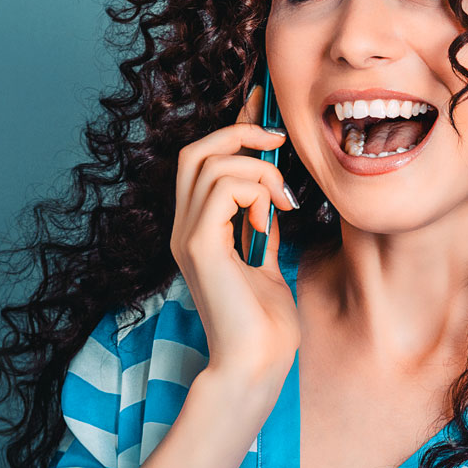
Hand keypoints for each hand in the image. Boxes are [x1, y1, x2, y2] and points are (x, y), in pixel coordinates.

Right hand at [170, 85, 299, 385]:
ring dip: (258, 170)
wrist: (258, 363)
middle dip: (241, 134)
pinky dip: (254, 191)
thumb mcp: (266, 257)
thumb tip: (271, 189)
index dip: (233, 127)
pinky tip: (271, 217)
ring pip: (210, 162)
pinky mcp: (198, 247)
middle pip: (197, 151)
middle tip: (279, 144)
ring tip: (283, 202)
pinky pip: (223, 188)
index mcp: (197, 229)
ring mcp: (186, 236)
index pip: (203, 161)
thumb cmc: (266, 320)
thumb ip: (260, 221)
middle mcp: (184, 228)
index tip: (263, 103)